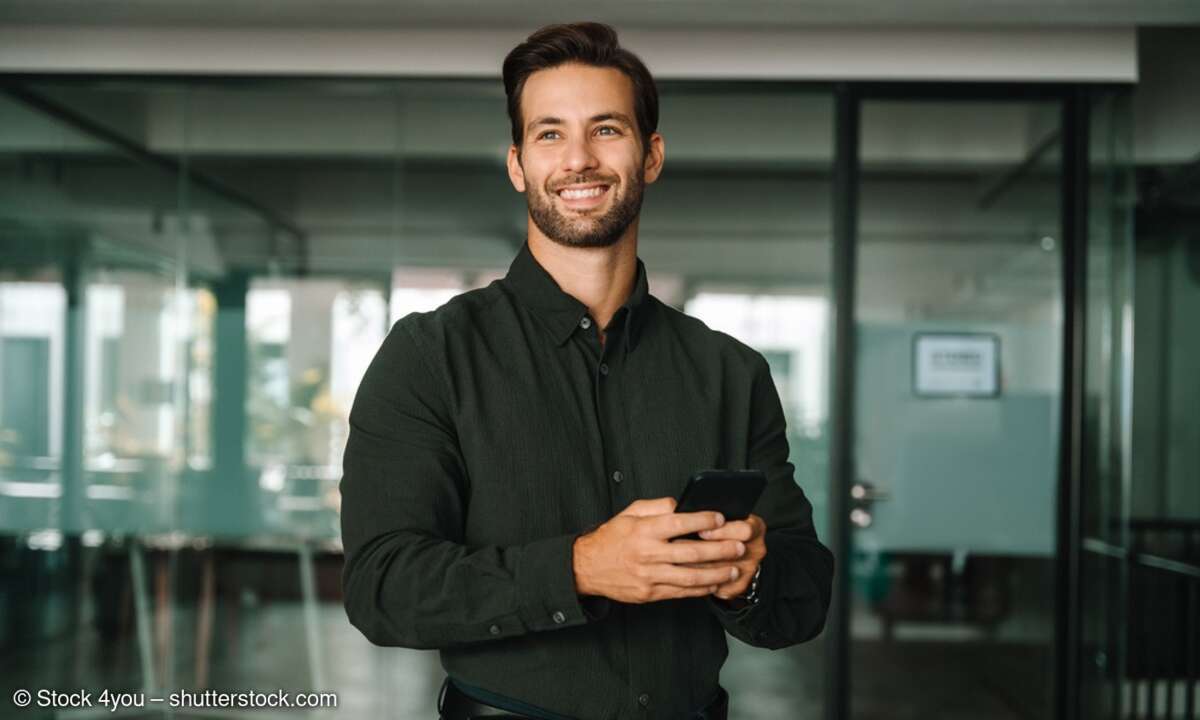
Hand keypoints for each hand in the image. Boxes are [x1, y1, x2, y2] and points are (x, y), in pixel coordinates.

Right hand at [572, 497, 746, 603]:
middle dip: (719, 550)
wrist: (587, 567)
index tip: (721, 518)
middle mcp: (647, 554)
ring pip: (690, 577)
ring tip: (733, 568)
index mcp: (643, 530)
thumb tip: (681, 504)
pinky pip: (681, 592)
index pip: (678, 523)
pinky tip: (714, 583)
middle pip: (691, 553)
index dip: (702, 520)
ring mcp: (649, 576)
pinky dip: (700, 589)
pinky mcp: (650, 594)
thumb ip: (656, 506)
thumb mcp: (629, 513)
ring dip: (715, 574)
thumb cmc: (611, 537)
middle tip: (738, 546)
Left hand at [680, 513, 766, 600]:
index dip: (721, 531)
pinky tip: (685, 575)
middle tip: (682, 546)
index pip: (744, 530)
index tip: (702, 530)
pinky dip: (701, 583)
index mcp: (755, 528)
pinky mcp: (740, 585)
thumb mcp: (724, 516)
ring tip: (675, 560)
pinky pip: (720, 587)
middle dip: (705, 550)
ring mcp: (749, 569)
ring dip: (697, 567)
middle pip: (732, 552)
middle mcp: (756, 549)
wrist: (737, 550)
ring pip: (722, 571)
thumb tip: (685, 512)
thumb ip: (711, 515)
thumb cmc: (724, 529)